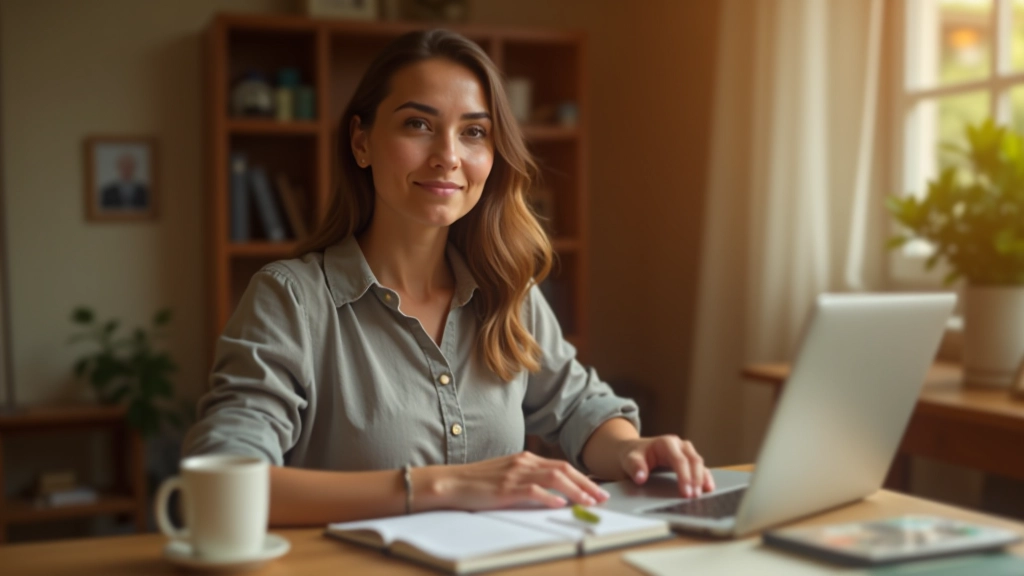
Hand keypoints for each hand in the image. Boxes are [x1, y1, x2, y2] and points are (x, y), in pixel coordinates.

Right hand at [419, 451, 609, 510]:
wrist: (451, 482)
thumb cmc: (478, 482)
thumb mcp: (508, 475)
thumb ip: (529, 479)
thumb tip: (554, 492)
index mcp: (526, 458)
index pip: (562, 466)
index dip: (583, 477)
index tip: (597, 490)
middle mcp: (524, 462)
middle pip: (564, 470)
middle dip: (587, 484)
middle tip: (603, 498)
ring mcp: (515, 474)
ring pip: (554, 478)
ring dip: (575, 490)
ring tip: (589, 502)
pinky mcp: (505, 488)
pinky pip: (532, 491)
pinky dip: (549, 497)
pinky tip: (560, 504)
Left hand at [616, 435, 714, 497]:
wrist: (633, 451)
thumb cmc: (633, 454)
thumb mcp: (629, 458)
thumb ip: (634, 466)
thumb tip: (640, 477)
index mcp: (666, 443)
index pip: (679, 460)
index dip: (684, 476)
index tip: (686, 492)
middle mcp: (679, 445)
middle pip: (693, 460)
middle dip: (695, 479)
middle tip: (694, 497)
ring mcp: (686, 452)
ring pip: (699, 464)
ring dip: (702, 479)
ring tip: (701, 495)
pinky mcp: (688, 461)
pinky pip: (701, 468)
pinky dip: (705, 478)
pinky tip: (708, 489)